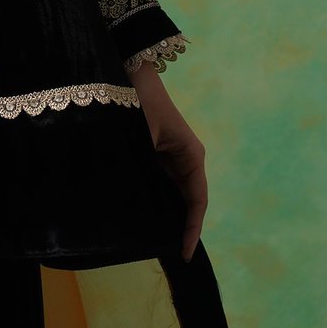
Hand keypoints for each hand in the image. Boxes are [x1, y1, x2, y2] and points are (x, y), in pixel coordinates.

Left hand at [130, 63, 207, 262]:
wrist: (129, 70)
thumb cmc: (140, 102)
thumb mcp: (143, 139)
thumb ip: (141, 170)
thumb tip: (132, 203)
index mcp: (192, 156)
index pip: (197, 202)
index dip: (192, 230)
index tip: (184, 254)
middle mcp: (185, 158)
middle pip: (185, 201)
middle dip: (178, 227)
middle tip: (168, 256)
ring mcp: (170, 155)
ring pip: (171, 193)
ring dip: (165, 214)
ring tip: (154, 242)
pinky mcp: (155, 153)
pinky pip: (158, 182)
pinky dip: (153, 199)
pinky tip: (141, 214)